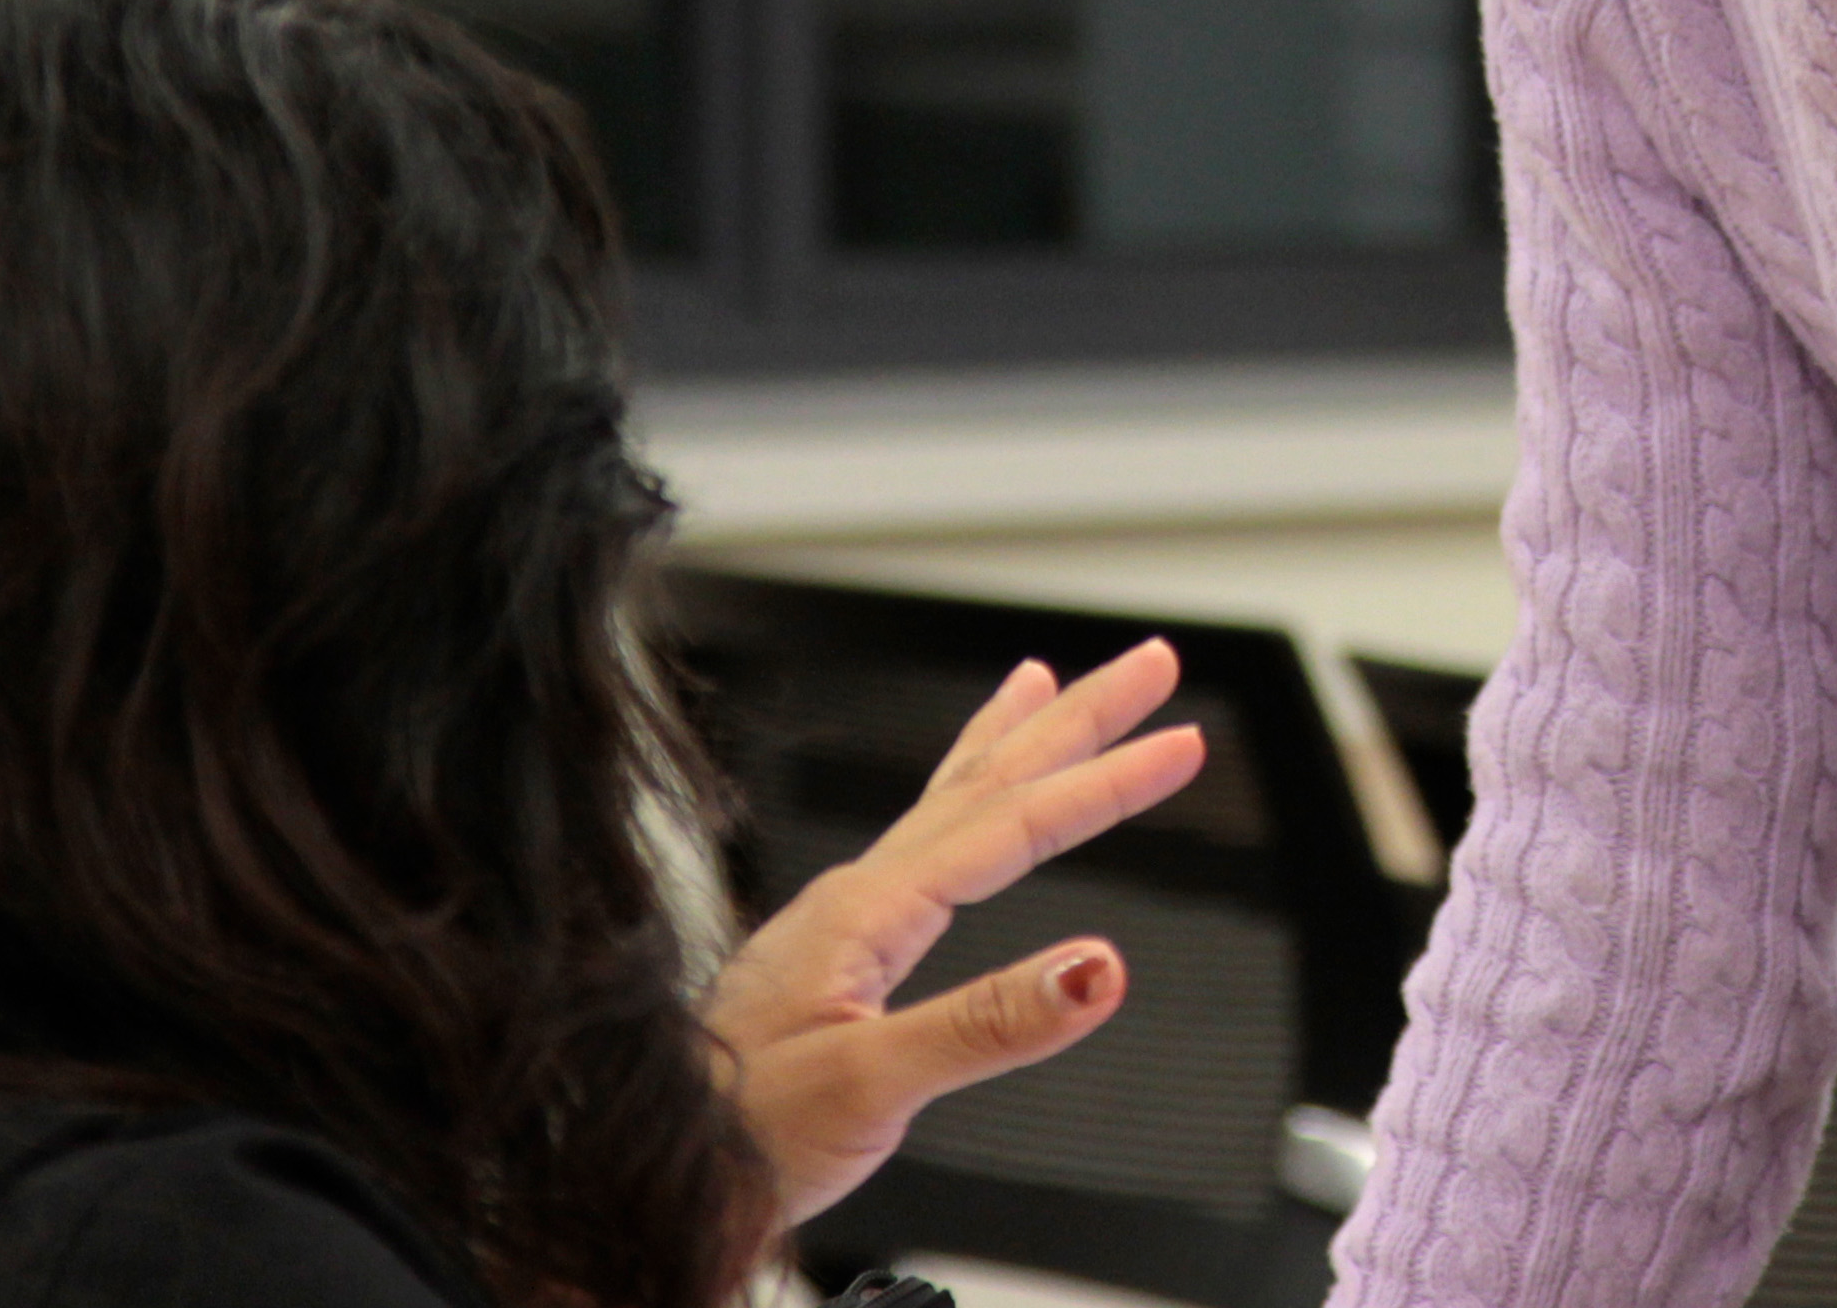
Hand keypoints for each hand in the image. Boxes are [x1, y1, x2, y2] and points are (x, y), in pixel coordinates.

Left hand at [701, 635, 1213, 1237]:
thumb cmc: (739, 1136)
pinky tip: (966, 806)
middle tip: (1151, 664)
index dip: (1105, 782)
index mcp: (869, 910)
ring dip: (1019, 739)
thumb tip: (1100, 966)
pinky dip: (961, 798)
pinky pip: (922, 841)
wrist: (654, 1173)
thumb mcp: (872, 1085)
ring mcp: (844, 919)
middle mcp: (857, 896)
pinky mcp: (838, 952)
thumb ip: (989, 1023)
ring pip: (953, 799)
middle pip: (987, 779)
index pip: (1013, 824)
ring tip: (1056, 685)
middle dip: (1078, 719)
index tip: (1182, 744)